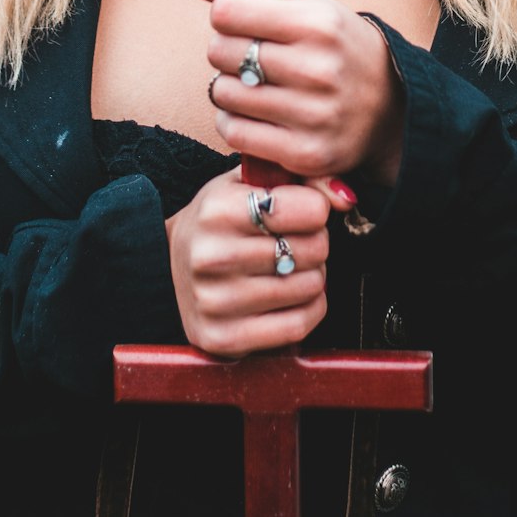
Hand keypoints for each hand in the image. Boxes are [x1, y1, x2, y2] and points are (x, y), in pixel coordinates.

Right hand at [165, 166, 330, 356]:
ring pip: (311, 287)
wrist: (171, 263)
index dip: (316, 210)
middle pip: (313, 249)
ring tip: (288, 267)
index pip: (308, 209)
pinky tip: (290, 296)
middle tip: (294, 242)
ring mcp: (215, 301)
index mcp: (217, 209)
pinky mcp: (222, 337)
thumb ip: (302, 179)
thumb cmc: (222, 219)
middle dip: (315, 243)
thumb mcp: (250, 183)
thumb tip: (345, 198)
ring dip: (312, 276)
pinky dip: (308, 309)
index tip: (303, 212)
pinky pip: (299, 325)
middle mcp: (211, 256)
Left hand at [190, 0, 404, 183]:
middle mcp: (318, 68)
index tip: (247, 24)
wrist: (393, 105)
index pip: (225, 11)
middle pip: (219, 52)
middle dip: (228, 51)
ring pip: (223, 93)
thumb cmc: (336, 43)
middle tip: (254, 56)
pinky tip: (256, 114)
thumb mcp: (306, 0)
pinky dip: (234, 122)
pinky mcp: (306, 154)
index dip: (227, 15)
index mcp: (318, 22)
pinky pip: (234, 133)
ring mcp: (313, 115)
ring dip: (229, 88)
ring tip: (257, 85)